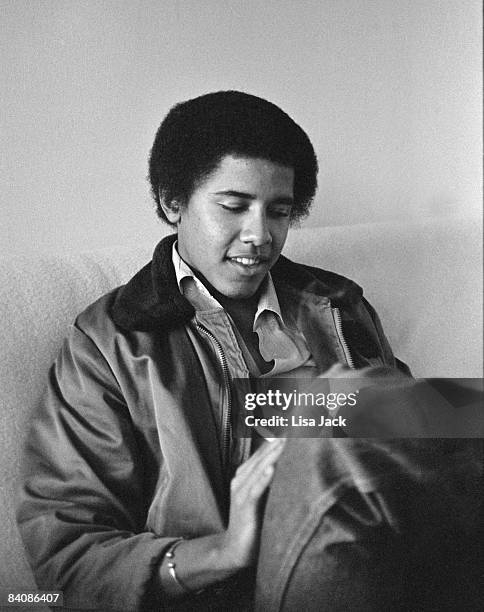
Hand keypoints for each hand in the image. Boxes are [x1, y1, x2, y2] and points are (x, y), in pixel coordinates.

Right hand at [220, 439, 285, 568]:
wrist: (234, 550)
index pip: (266, 451)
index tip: (299, 426)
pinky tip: (272, 469)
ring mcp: (241, 491)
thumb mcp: (265, 498)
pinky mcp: (243, 507)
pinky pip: (254, 490)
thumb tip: (298, 465)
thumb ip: (275, 481)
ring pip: (260, 468)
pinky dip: (263, 478)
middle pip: (264, 455)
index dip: (281, 438)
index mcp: (247, 474)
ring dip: (274, 454)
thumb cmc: (254, 523)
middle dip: (280, 441)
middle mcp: (242, 478)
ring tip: (287, 440)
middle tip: (298, 427)